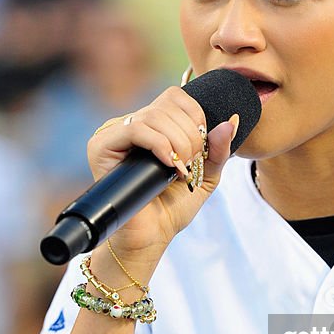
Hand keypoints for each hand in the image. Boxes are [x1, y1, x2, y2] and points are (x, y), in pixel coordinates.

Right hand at [87, 86, 238, 262]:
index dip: (196, 118)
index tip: (200, 150)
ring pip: (154, 115)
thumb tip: (232, 120)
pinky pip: (135, 128)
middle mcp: (131, 123)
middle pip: (167, 104)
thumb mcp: (206, 174)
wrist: (151, 236)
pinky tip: (167, 165)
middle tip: (189, 165)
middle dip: (190, 136)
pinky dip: (159, 145)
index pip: (177, 97)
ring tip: (179, 170)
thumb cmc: (174, 206)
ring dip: (177, 143)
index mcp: (152, 125)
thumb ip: (219, 148)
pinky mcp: (101, 145)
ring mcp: (114, 132)